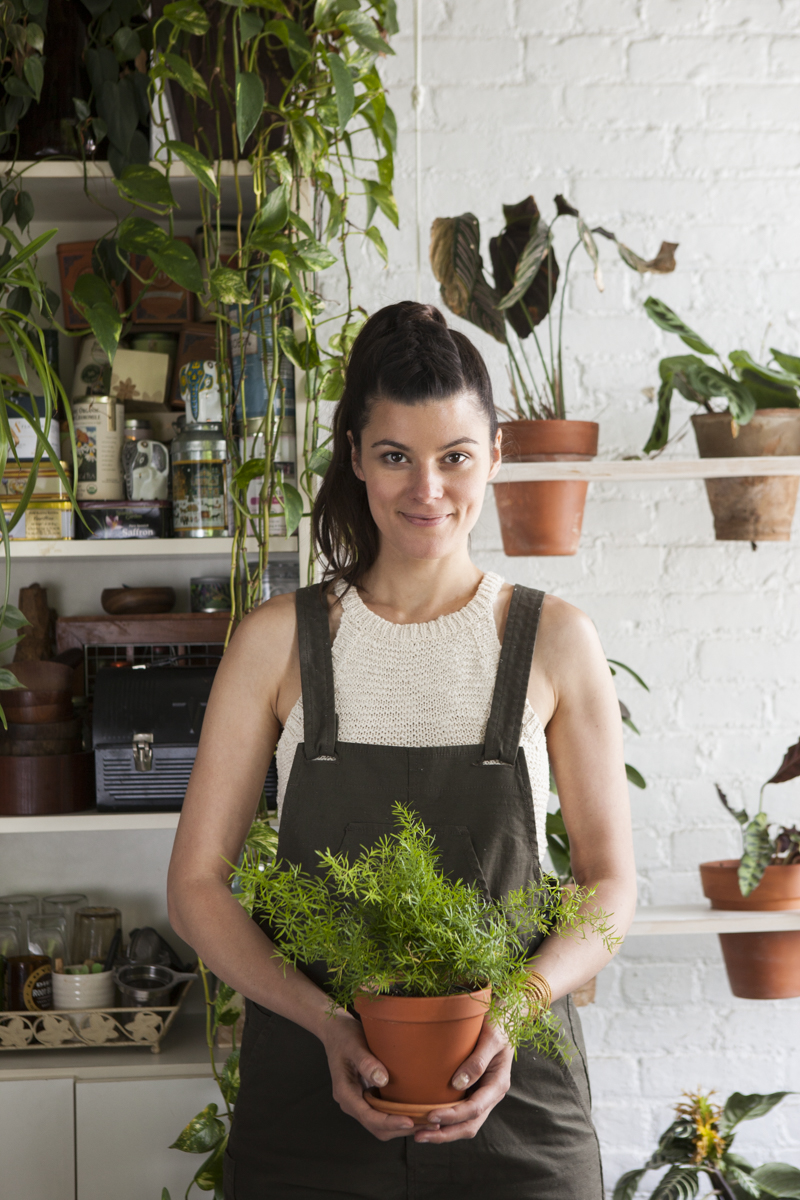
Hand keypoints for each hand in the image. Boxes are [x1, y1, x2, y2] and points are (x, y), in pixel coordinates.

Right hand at [320, 1009, 414, 1140]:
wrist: (336, 1031)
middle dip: (400, 1129)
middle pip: (376, 1127)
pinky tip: (415, 1110)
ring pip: (380, 1124)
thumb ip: (366, 1062)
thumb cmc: (344, 1036)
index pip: (368, 1117)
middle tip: (426, 1124)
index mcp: (345, 1093)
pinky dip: (398, 1116)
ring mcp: (358, 1101)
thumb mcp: (354, 1044)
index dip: (389, 1122)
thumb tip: (382, 1080)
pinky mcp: (366, 1096)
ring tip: (425, 1120)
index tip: (409, 1120)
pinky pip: (382, 1113)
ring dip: (401, 1125)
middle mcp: (351, 1102)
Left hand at [414, 1018, 512, 1143]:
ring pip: (465, 1123)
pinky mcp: (473, 1090)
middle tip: (419, 1135)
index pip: (475, 1109)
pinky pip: (460, 1111)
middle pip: (469, 1124)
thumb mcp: (491, 1038)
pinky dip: (446, 1120)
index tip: (430, 1116)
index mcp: (498, 1084)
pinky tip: (427, 1118)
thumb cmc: (499, 1024)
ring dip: (444, 1131)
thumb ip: (477, 1061)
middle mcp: (491, 1095)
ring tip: (419, 1134)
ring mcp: (482, 1094)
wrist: (505, 1017)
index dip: (452, 1115)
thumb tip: (458, 1084)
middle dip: (445, 1134)